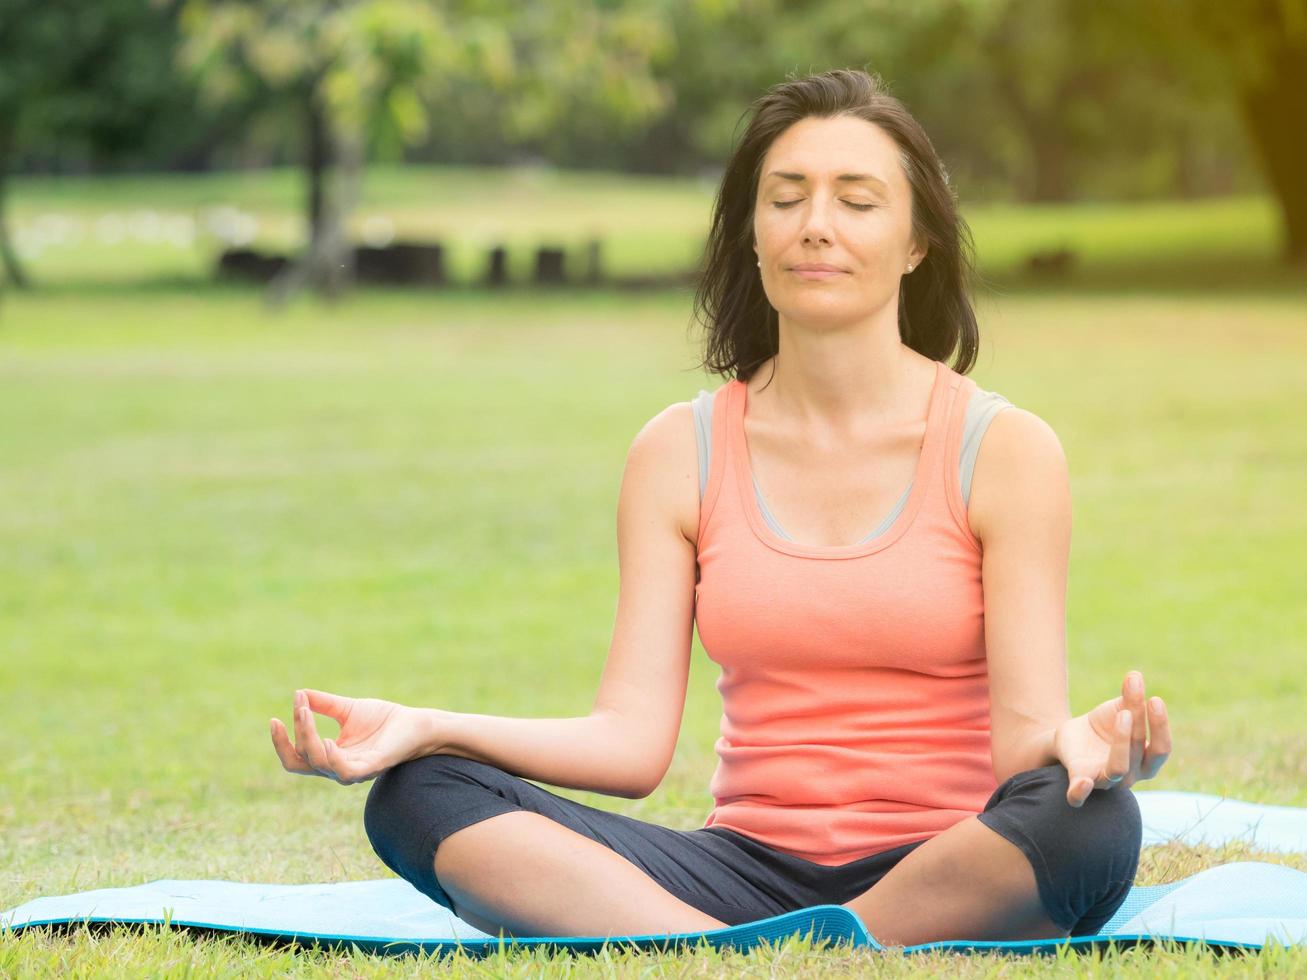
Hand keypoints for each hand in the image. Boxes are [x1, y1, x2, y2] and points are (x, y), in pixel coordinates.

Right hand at [270, 689, 426, 784]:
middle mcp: (337, 767)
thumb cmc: (384, 720)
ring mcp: (353, 770)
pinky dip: (331, 757)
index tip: (274, 719)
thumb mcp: (347, 709)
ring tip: (306, 714)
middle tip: (296, 710)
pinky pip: (344, 770)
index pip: (296, 757)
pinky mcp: (371, 767)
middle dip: (291, 738)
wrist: (417, 724)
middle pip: (300, 763)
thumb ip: (323, 704)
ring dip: (308, 738)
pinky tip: (326, 741)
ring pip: (319, 764)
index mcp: (330, 756)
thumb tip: (298, 693)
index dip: (281, 742)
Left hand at [1053, 670, 1171, 807]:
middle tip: (1136, 702)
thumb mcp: (1116, 710)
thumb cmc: (1102, 727)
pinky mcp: (1081, 780)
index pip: (1161, 748)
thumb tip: (1135, 675)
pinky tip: (1083, 784)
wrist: (1070, 737)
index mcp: (1145, 761)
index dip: (1161, 726)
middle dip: (1140, 725)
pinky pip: (1080, 795)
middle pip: (1140, 752)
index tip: (1155, 699)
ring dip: (1122, 741)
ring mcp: (1105, 781)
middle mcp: (1130, 775)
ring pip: (1117, 768)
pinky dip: (1080, 792)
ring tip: (1122, 713)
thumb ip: (1129, 697)